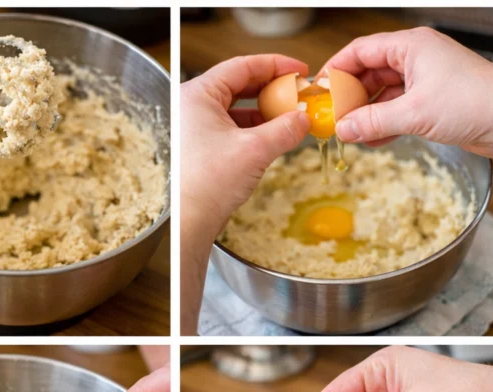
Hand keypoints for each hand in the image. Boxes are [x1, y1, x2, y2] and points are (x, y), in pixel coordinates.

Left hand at [181, 54, 309, 332]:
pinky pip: (229, 130)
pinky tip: (271, 138)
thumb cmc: (208, 185)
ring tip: (289, 119)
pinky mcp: (197, 151)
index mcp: (197, 95)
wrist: (187, 225)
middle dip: (271, 90)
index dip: (276, 65)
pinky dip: (251, 131)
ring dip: (263, 113)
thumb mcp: (255, 150)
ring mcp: (191, 130)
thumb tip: (305, 119)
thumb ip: (285, 129)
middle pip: (238, 86)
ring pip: (234, 110)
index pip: (242, 66)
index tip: (300, 70)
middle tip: (297, 95)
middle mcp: (189, 107)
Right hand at [325, 28, 492, 157]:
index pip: (361, 50)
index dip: (336, 68)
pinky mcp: (430, 102)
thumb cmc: (472, 102)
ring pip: (382, 94)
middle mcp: (416, 59)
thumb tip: (343, 129)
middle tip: (330, 117)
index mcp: (411, 46)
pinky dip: (382, 124)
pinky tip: (369, 140)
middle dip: (349, 95)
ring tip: (347, 133)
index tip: (318, 90)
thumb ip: (374, 121)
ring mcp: (423, 81)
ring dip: (365, 114)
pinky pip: (396, 110)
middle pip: (369, 72)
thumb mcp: (415, 113)